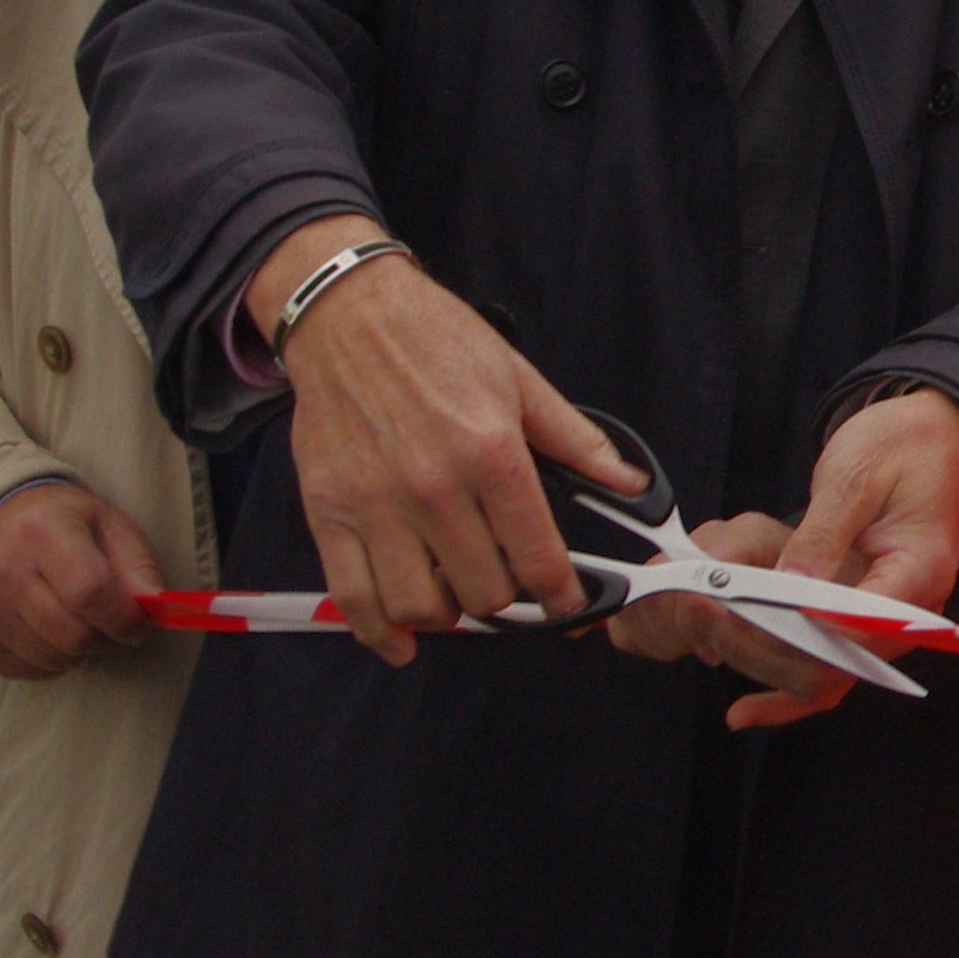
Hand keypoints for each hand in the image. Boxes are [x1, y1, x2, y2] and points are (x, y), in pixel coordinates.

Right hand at [0, 480, 164, 679]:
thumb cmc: (66, 526)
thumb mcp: (112, 527)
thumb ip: (138, 566)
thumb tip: (155, 605)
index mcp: (44, 533)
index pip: (89, 592)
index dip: (123, 618)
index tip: (139, 622)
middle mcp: (4, 570)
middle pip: (73, 635)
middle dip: (104, 636)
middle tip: (107, 619)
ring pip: (53, 659)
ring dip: (78, 649)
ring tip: (76, 618)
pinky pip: (28, 672)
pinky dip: (50, 661)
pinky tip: (49, 630)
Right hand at [262, 221, 637, 661]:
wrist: (351, 317)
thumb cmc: (436, 342)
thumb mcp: (521, 381)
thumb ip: (575, 441)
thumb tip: (629, 482)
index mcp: (491, 455)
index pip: (536, 553)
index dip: (560, 592)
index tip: (566, 601)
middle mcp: (434, 489)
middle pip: (483, 591)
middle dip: (507, 600)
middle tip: (509, 586)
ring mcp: (377, 506)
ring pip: (420, 607)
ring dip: (448, 616)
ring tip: (458, 596)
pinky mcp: (329, 514)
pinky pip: (353, 599)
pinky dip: (379, 633)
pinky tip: (402, 639)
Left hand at [600, 391, 958, 730]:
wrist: (935, 438)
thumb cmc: (902, 447)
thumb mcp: (856, 476)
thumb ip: (821, 533)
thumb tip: (788, 585)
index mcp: (918, 571)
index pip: (855, 626)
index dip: (793, 628)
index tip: (735, 611)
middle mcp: (910, 613)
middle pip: (836, 662)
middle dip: (763, 647)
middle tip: (703, 615)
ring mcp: (888, 623)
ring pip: (826, 675)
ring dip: (764, 664)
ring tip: (707, 637)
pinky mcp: (863, 622)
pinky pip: (827, 667)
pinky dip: (785, 689)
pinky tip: (745, 709)